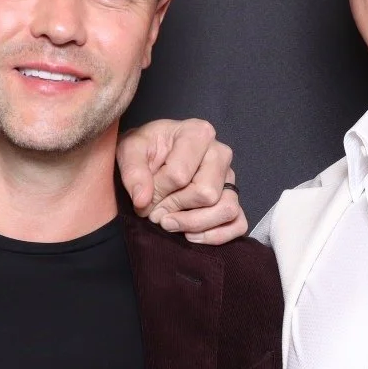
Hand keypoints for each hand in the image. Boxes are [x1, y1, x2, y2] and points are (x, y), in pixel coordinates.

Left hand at [116, 118, 244, 243]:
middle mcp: (220, 153)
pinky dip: (215, 236)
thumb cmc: (145, 149)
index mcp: (198, 133)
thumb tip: (143, 201)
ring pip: (227, 209)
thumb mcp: (129, 150)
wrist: (152, 155)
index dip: (158, 192)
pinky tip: (190, 235)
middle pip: (207, 194)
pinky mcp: (233, 199)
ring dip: (194, 225)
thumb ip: (133, 172)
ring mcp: (230, 177)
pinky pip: (238, 224)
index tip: (144, 195)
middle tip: (155, 213)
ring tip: (170, 224)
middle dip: (176, 209)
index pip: (180, 175)